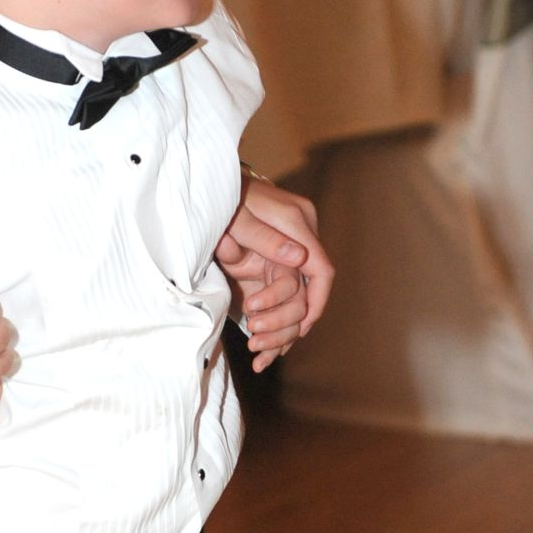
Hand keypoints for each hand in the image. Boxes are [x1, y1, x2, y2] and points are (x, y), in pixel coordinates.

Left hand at [214, 173, 333, 369]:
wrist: (210, 184)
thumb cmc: (221, 197)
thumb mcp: (238, 217)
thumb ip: (267, 239)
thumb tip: (299, 261)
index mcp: (297, 222)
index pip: (321, 268)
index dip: (317, 302)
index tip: (304, 328)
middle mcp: (299, 236)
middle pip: (310, 288)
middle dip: (290, 319)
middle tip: (258, 339)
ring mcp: (288, 247)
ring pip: (297, 294)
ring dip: (280, 324)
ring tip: (256, 348)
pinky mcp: (274, 257)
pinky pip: (283, 291)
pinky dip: (273, 316)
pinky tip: (260, 343)